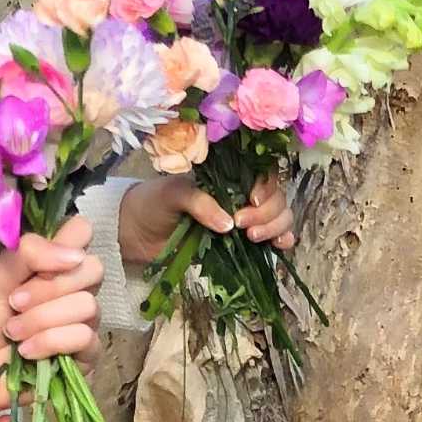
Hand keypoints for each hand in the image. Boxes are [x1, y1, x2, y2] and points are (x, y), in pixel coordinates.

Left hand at [0, 217, 103, 421]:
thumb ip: (30, 252)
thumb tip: (76, 256)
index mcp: (52, 260)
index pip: (82, 231)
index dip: (65, 243)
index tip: (34, 263)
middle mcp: (73, 288)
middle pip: (93, 269)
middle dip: (48, 288)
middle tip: (14, 302)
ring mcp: (81, 322)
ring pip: (88, 306)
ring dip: (43, 319)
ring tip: (12, 332)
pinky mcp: (83, 357)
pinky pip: (86, 339)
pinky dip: (51, 342)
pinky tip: (27, 351)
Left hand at [117, 167, 296, 268]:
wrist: (138, 232)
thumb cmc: (154, 203)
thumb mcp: (174, 194)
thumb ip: (200, 204)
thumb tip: (229, 225)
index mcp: (228, 176)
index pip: (264, 175)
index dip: (266, 188)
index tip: (251, 201)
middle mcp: (242, 195)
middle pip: (276, 199)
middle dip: (267, 214)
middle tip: (242, 226)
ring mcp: (246, 220)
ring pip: (281, 218)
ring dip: (275, 227)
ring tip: (251, 238)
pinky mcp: (244, 244)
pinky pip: (274, 239)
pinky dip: (283, 241)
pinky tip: (279, 246)